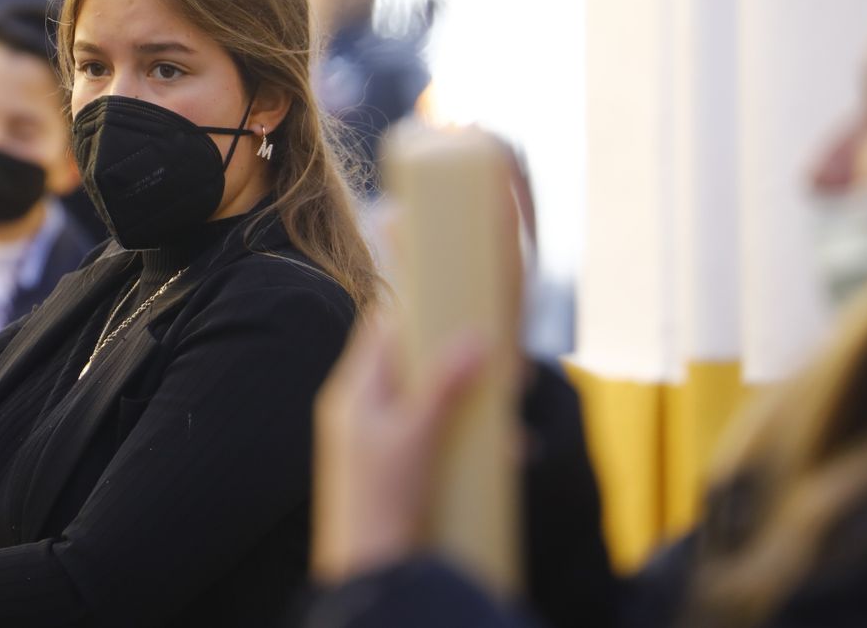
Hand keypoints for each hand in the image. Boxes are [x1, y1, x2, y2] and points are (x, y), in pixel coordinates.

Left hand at [311, 313, 484, 586]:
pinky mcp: (406, 468)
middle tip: (502, 357)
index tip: (458, 295)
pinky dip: (473, 437)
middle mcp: (365, 410)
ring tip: (512, 400)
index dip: (419, 310)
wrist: (371, 571)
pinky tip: (507, 448)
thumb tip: (476, 337)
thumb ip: (443, 387)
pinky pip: (442, 436)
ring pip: (435, 401)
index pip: (383, 331)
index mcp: (354, 392)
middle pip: (415, 364)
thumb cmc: (380, 500)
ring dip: (473, 400)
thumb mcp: (414, 437)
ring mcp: (385, 439)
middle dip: (460, 358)